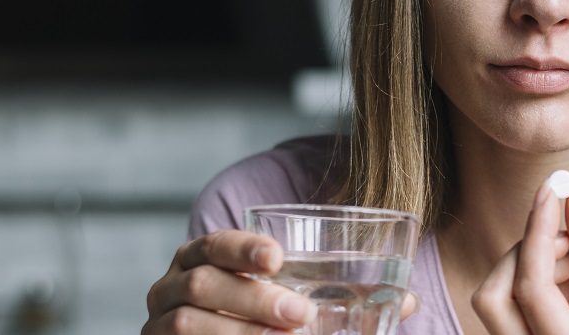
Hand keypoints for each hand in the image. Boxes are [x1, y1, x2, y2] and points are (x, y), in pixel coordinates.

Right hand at [143, 229, 420, 333]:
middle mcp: (169, 287)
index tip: (278, 258)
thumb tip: (411, 302)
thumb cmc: (258, 321)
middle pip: (203, 285)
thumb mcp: (291, 303)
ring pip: (189, 325)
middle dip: (254, 300)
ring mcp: (157, 325)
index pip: (214, 243)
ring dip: (239, 332)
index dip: (242, 247)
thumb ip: (341, 295)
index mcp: (200, 258)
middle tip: (300, 315)